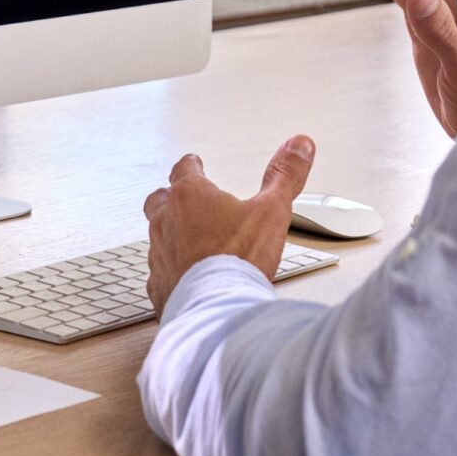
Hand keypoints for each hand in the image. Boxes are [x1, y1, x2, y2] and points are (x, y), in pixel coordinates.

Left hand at [143, 135, 315, 314]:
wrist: (218, 311)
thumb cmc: (240, 260)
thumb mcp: (272, 210)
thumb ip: (285, 175)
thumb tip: (299, 144)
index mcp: (190, 196)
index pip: (184, 169)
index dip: (192, 165)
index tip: (195, 163)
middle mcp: (167, 221)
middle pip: (160, 199)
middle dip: (171, 197)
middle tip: (182, 199)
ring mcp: (159, 254)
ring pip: (156, 235)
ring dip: (171, 234)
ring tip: (187, 239)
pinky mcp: (158, 285)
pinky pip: (159, 271)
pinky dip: (170, 269)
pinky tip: (184, 276)